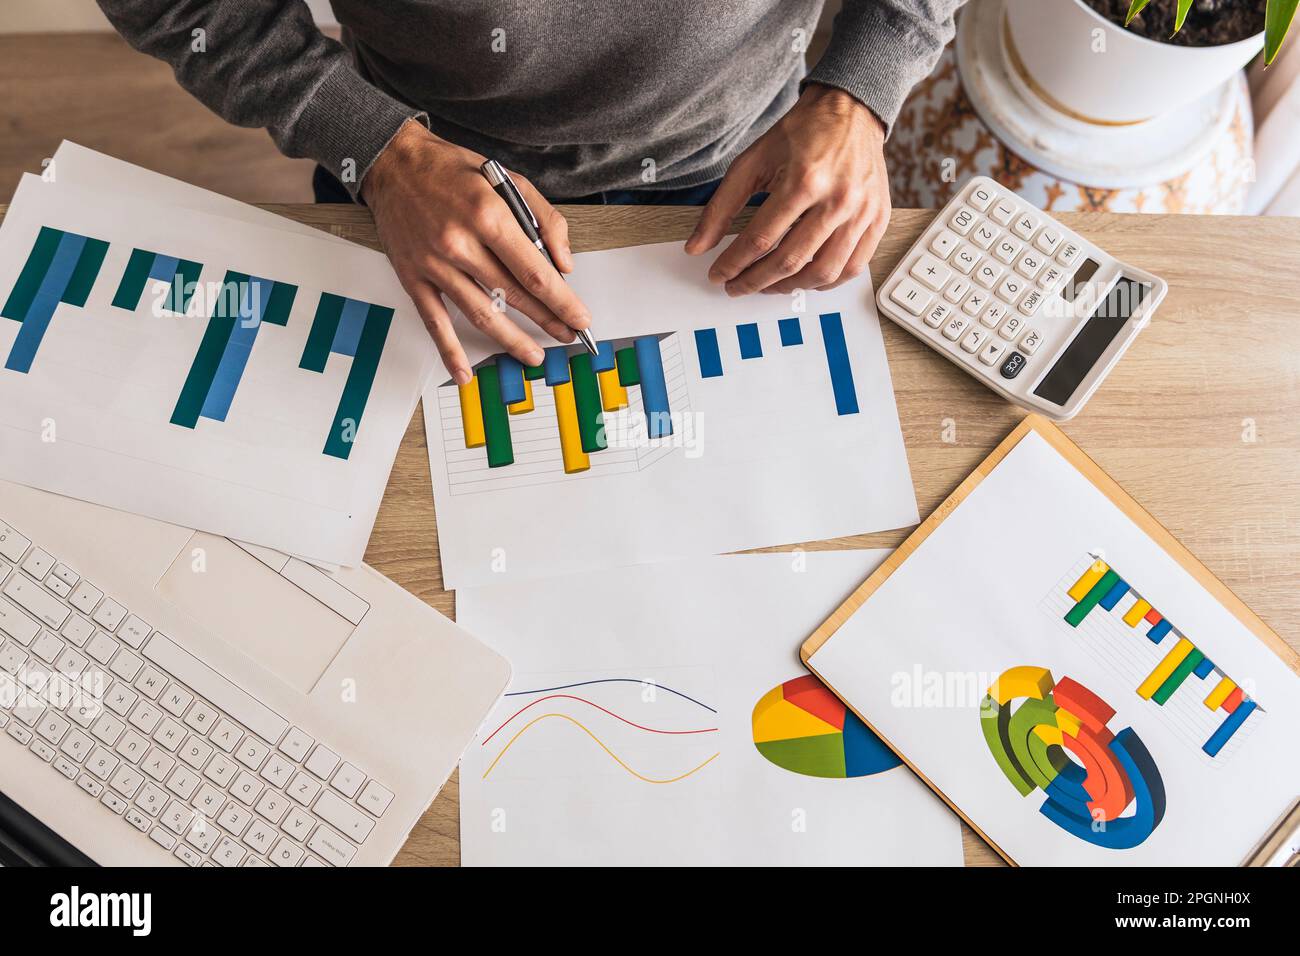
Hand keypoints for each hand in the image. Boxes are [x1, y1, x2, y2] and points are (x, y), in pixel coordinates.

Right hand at [362, 121, 590, 383]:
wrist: (392, 162)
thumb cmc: (451, 169)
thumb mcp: (507, 178)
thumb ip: (543, 218)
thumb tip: (564, 263)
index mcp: (488, 215)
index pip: (535, 272)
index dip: (562, 301)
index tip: (579, 317)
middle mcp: (460, 243)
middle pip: (513, 296)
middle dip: (546, 319)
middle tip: (568, 335)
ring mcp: (434, 264)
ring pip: (481, 313)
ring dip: (511, 340)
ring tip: (534, 354)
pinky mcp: (413, 277)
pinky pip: (435, 321)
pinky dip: (449, 350)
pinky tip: (463, 372)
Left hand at [685, 84, 890, 295]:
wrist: (850, 111)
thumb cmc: (802, 133)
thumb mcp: (753, 161)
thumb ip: (722, 206)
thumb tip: (698, 246)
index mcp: (804, 180)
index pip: (760, 239)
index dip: (734, 263)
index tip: (719, 275)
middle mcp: (838, 199)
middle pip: (790, 261)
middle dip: (756, 281)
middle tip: (737, 287)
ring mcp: (862, 212)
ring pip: (822, 272)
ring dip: (789, 288)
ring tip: (769, 285)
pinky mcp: (878, 219)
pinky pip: (853, 267)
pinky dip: (826, 282)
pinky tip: (805, 279)